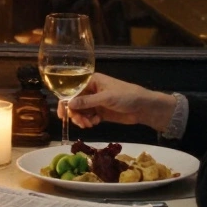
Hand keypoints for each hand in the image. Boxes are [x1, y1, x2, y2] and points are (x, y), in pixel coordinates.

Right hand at [61, 72, 176, 130]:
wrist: (144, 107)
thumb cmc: (127, 96)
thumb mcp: (106, 98)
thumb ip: (87, 101)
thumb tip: (69, 104)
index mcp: (91, 81)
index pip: (73, 90)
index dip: (66, 102)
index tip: (62, 115)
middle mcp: (91, 90)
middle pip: (75, 103)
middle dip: (75, 113)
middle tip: (80, 123)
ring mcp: (95, 102)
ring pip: (81, 111)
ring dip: (81, 119)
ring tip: (89, 124)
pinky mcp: (100, 112)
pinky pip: (88, 117)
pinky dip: (88, 121)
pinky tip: (95, 123)